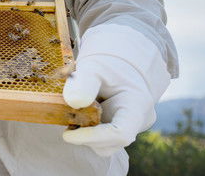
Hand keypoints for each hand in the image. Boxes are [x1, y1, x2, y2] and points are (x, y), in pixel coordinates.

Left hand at [62, 23, 170, 155]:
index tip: (67, 134)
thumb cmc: (110, 61)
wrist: (120, 60)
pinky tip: (79, 111)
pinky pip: (100, 136)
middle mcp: (137, 121)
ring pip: (104, 143)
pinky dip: (86, 127)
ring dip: (85, 132)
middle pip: (109, 143)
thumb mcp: (94, 66)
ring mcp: (128, 125)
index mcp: (137, 106)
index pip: (120, 134)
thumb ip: (84, 82)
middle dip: (85, 135)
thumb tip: (74, 103)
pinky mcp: (117, 126)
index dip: (92, 138)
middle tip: (67, 115)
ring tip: (76, 108)